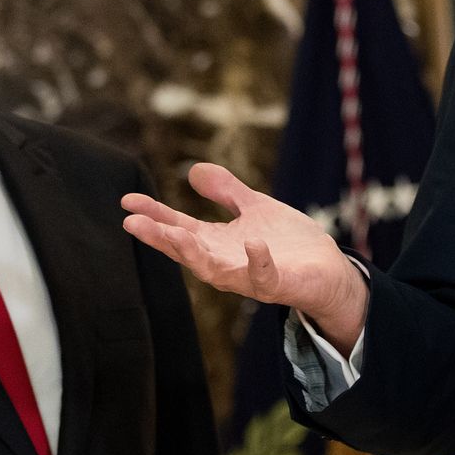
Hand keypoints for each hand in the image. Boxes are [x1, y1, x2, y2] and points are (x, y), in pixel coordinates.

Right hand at [122, 162, 367, 346]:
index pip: (178, 228)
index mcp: (217, 244)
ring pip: (214, 270)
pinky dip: (257, 261)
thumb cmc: (287, 243)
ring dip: (194, 253)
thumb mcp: (254, 208)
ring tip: (176, 233)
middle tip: (133, 222)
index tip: (127, 200)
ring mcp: (249, 276)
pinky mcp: (277, 285)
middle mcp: (226, 263)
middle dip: (161, 237)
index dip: (153, 216)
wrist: (328, 271)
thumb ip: (226, 191)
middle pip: (186, 251)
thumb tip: (194, 170)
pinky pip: (263, 276)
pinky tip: (252, 241)